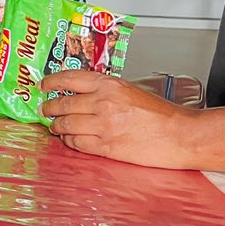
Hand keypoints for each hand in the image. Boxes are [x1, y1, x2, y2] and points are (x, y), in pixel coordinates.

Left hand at [40, 69, 196, 168]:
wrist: (180, 136)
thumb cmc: (162, 115)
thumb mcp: (132, 91)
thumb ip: (106, 91)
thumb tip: (83, 94)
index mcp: (110, 85)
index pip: (70, 78)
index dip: (52, 81)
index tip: (44, 84)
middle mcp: (103, 103)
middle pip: (63, 104)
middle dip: (50, 107)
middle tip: (46, 109)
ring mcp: (103, 126)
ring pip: (66, 125)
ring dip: (57, 126)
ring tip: (56, 127)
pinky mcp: (106, 147)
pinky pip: (77, 143)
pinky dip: (69, 141)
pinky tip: (70, 140)